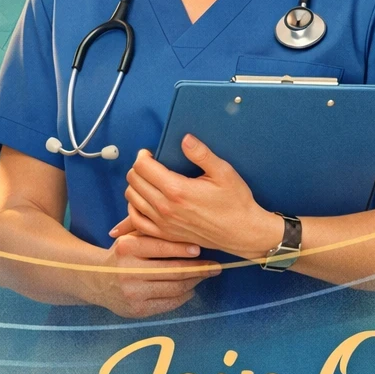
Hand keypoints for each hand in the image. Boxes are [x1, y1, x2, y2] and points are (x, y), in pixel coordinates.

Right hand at [86, 221, 219, 317]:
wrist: (97, 280)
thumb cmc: (123, 254)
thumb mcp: (131, 237)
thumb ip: (154, 230)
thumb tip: (189, 227)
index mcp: (127, 248)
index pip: (161, 247)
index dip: (183, 248)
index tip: (200, 248)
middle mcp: (128, 271)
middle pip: (173, 271)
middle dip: (198, 269)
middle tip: (215, 266)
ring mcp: (132, 293)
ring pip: (174, 289)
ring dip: (194, 282)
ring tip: (204, 275)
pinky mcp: (137, 310)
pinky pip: (168, 304)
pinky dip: (184, 297)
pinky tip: (191, 289)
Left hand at [123, 135, 282, 257]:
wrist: (242, 232)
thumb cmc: (236, 202)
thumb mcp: (223, 172)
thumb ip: (201, 154)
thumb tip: (185, 139)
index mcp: (177, 189)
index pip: (143, 167)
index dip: (143, 156)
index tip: (150, 153)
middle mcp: (165, 207)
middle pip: (134, 181)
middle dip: (138, 168)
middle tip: (150, 164)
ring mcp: (164, 223)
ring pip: (132, 199)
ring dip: (135, 186)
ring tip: (148, 180)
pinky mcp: (166, 234)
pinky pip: (137, 221)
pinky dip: (134, 208)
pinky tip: (142, 201)